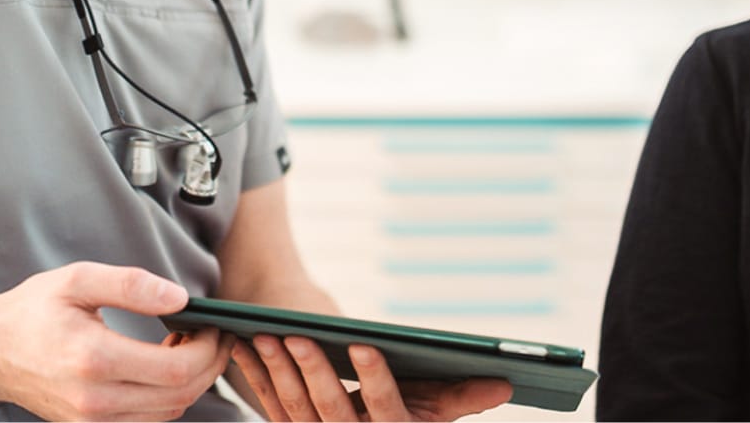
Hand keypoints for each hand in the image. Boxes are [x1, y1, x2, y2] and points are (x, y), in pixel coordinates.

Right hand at [0, 261, 232, 420]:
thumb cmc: (33, 310)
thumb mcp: (79, 279)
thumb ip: (132, 285)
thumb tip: (180, 297)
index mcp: (94, 359)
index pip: (177, 369)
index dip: (208, 349)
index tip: (213, 324)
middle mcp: (95, 401)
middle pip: (180, 397)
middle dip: (209, 365)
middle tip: (212, 332)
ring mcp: (92, 422)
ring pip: (168, 414)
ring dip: (192, 382)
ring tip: (186, 344)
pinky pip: (147, 422)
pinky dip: (168, 397)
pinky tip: (163, 365)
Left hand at [230, 333, 511, 421]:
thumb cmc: (405, 417)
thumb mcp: (433, 411)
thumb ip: (462, 397)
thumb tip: (506, 382)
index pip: (383, 409)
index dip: (373, 379)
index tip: (362, 344)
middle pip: (328, 410)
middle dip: (311, 372)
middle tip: (297, 335)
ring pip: (290, 409)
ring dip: (275, 371)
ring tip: (268, 334)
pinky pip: (266, 406)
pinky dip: (253, 375)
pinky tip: (242, 342)